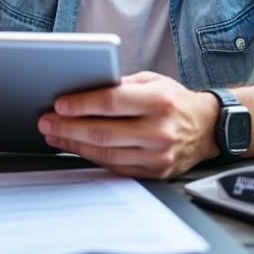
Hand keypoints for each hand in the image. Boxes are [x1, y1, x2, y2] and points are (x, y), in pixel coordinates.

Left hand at [38, 71, 221, 179]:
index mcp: (159, 101)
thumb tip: (82, 90)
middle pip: (103, 131)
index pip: (111, 103)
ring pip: (105, 152)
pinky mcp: (154, 172)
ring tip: (55, 135)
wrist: (207, 127)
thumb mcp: (153, 81)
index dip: (81, 104)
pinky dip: (91, 157)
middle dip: (68, 127)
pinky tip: (77, 147)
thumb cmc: (175, 101)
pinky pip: (115, 167)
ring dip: (74, 144)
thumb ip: (121, 85)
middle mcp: (159, 130)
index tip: (59, 104)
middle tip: (46, 122)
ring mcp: (157, 155)